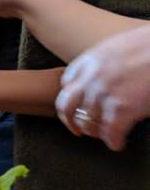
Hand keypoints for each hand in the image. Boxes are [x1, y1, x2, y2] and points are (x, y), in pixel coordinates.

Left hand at [56, 26, 149, 150]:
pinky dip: (113, 141)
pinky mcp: (123, 107)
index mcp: (92, 58)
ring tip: (104, 135)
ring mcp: (105, 93)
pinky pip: (110, 132)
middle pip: (67, 105)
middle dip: (69, 120)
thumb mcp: (122, 46)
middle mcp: (92, 76)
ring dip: (95, 132)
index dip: (72, 96)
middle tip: (77, 129)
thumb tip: (109, 76)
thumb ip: (107, 62)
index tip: (76, 105)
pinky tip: (118, 143)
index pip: (67, 82)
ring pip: (87, 122)